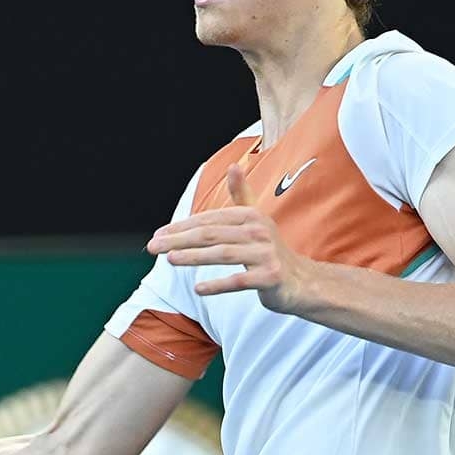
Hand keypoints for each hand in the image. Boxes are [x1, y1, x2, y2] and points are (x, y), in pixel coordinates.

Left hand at [145, 164, 314, 314]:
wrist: (302, 281)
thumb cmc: (270, 251)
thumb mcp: (257, 220)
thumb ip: (242, 196)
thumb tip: (234, 166)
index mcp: (251, 216)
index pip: (209, 219)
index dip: (181, 227)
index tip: (157, 235)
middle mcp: (259, 231)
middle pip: (211, 234)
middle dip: (179, 239)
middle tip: (152, 247)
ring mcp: (266, 254)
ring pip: (223, 254)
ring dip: (193, 256)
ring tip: (170, 259)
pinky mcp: (270, 277)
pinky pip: (239, 280)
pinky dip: (218, 284)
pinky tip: (198, 288)